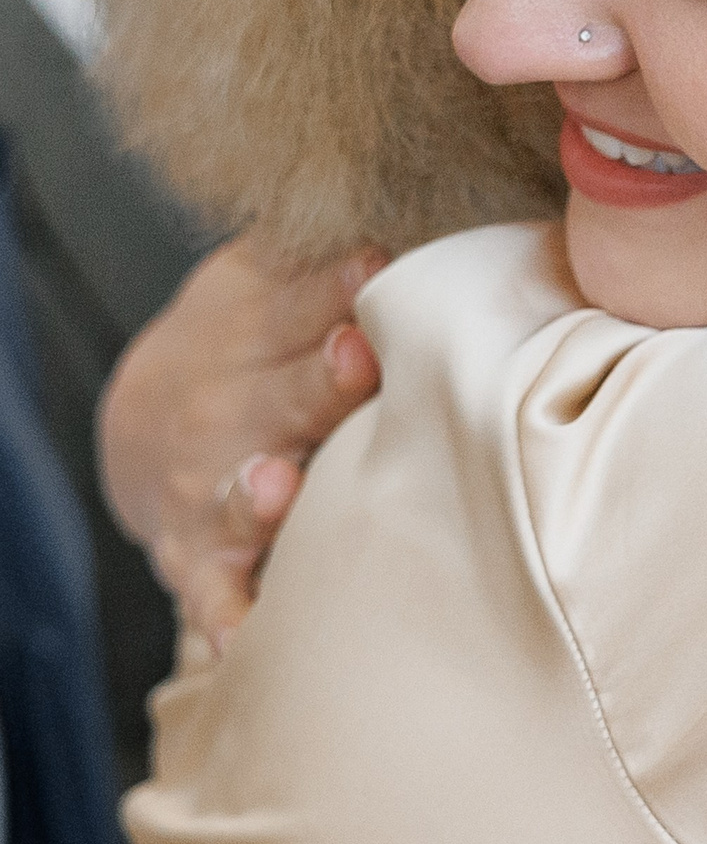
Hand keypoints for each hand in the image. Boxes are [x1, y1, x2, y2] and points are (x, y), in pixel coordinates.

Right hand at [99, 235, 387, 650]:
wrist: (148, 428)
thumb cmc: (251, 348)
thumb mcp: (263, 282)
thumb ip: (327, 255)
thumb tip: (422, 206)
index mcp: (247, 329)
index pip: (292, 303)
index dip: (335, 286)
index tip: (376, 266)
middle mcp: (225, 410)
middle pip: (279, 395)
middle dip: (318, 380)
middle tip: (359, 356)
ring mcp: (210, 491)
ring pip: (239, 496)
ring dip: (261, 495)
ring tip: (280, 485)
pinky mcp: (199, 562)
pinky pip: (215, 597)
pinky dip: (228, 618)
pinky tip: (247, 636)